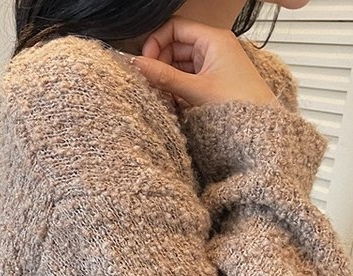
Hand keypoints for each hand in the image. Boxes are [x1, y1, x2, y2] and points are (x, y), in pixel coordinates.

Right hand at [131, 17, 277, 107]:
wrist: (257, 128)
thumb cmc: (238, 104)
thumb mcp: (194, 89)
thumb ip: (163, 77)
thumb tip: (138, 64)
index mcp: (213, 40)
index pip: (175, 28)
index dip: (156, 42)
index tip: (146, 62)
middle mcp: (213, 48)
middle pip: (175, 46)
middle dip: (160, 63)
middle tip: (151, 82)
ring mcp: (212, 65)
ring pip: (179, 64)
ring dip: (167, 77)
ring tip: (162, 94)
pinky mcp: (211, 81)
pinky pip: (186, 78)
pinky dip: (176, 87)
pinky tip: (173, 101)